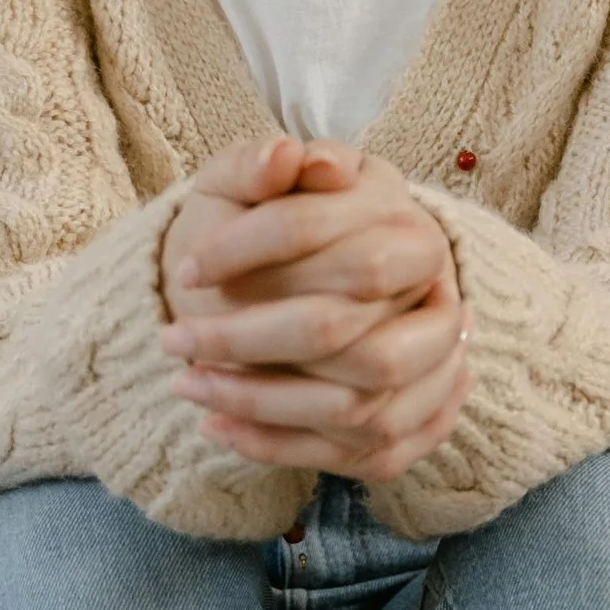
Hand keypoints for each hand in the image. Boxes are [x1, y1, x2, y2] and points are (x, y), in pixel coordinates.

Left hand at [161, 139, 469, 482]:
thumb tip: (286, 155)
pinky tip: (215, 426)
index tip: (185, 269)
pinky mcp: (417, 428)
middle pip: (335, 328)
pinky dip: (275, 445)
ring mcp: (437, 370)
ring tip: (185, 385)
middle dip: (243, 340)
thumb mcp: (252, 182)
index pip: (320, 233)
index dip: (245, 248)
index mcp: (409, 228)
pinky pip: (352, 453)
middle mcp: (436, 300)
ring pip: (350, 403)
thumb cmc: (275, 228)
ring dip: (254, 401)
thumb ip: (260, 163)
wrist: (324, 284)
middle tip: (172, 339)